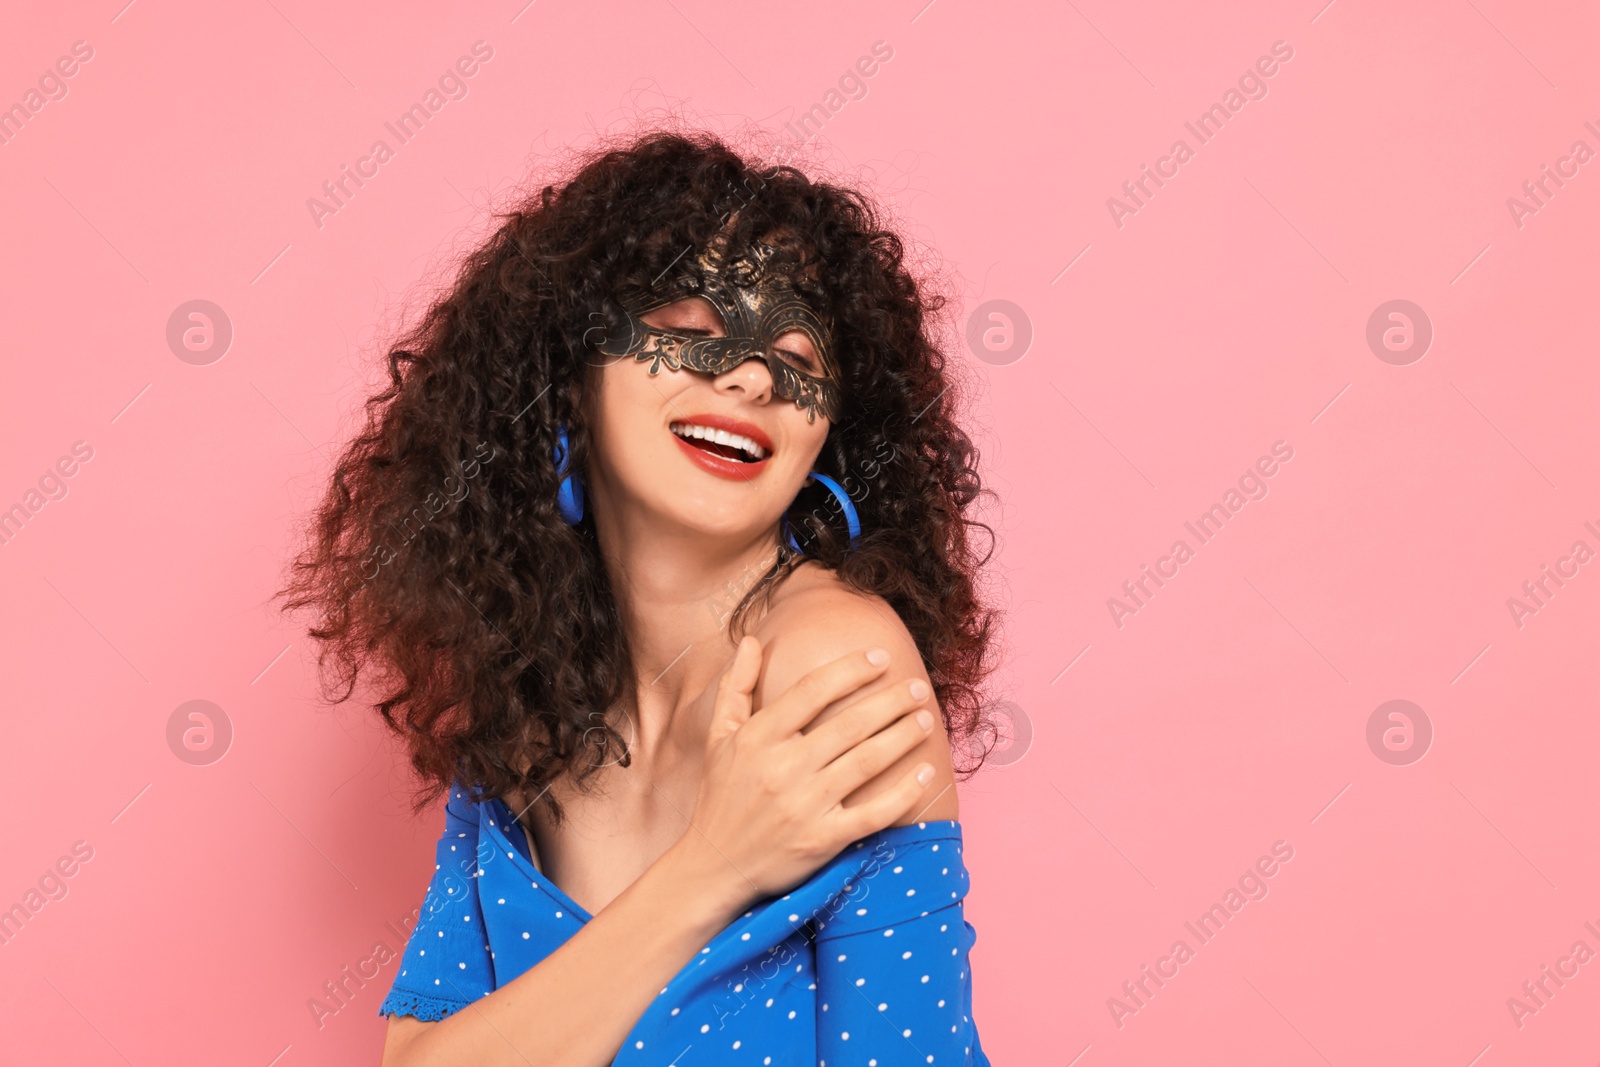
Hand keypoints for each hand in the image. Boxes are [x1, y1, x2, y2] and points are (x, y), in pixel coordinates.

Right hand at [673, 635, 936, 911]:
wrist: (714, 865)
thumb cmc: (721, 795)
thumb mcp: (718, 736)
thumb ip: (736, 686)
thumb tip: (751, 639)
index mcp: (758, 738)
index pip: (812, 691)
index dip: (850, 669)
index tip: (880, 656)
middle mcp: (782, 768)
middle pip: (849, 724)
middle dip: (891, 701)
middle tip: (917, 686)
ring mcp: (804, 806)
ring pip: (867, 761)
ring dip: (903, 736)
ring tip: (926, 718)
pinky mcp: (822, 840)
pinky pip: (873, 813)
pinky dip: (903, 793)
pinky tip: (925, 773)